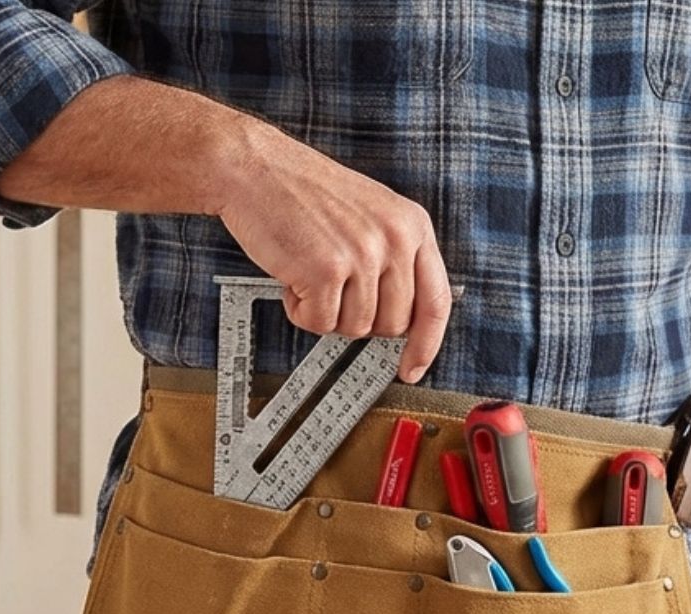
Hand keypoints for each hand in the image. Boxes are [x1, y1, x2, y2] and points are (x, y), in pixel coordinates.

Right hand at [220, 114, 452, 382]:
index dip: (426, 344)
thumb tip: (401, 322)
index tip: (411, 369)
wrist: (254, 167)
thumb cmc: (304, 194)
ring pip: (356, 328)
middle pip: (393, 325)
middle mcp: (395, 240)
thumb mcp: (371, 217)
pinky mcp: (327, 270)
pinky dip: (300, 311)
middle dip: (359, 319)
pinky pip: (321, 324)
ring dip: (326, 312)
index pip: (436, 302)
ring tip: (310, 274)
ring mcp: (363, 255)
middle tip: (334, 291)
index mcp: (413, 226)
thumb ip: (395, 262)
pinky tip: (293, 278)